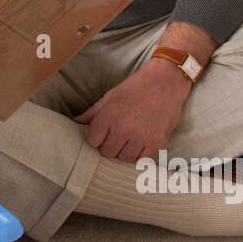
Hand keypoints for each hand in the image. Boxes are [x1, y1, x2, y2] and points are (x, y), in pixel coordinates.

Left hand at [73, 59, 190, 161]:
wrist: (166, 81)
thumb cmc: (136, 87)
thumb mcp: (111, 96)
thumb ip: (92, 112)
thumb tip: (75, 122)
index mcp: (109, 115)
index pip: (92, 140)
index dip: (96, 137)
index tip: (102, 132)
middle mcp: (124, 127)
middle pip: (107, 152)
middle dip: (110, 145)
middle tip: (117, 135)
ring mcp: (141, 136)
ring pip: (124, 158)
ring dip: (125, 151)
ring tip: (129, 139)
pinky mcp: (158, 141)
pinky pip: (143, 160)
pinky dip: (141, 155)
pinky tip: (141, 145)